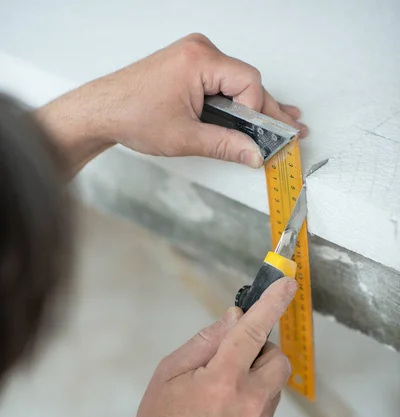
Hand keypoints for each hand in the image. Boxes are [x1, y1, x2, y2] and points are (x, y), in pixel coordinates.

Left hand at [37, 34, 307, 173]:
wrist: (103, 111)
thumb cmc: (131, 115)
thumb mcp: (185, 137)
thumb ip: (225, 145)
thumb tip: (255, 153)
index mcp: (199, 60)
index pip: (249, 83)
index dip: (256, 112)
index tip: (257, 138)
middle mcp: (200, 52)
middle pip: (247, 83)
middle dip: (267, 111)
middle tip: (290, 131)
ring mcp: (194, 58)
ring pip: (237, 84)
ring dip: (254, 108)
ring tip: (280, 124)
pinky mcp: (190, 68)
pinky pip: (222, 84)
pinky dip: (236, 102)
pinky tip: (253, 112)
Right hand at [128, 277, 296, 416]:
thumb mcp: (169, 373)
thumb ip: (205, 342)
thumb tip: (233, 319)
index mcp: (222, 379)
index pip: (253, 332)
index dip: (272, 304)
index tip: (288, 284)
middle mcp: (249, 399)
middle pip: (278, 358)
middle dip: (261, 350)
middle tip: (233, 359)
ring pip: (274, 382)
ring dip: (257, 375)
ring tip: (223, 393)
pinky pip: (268, 404)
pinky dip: (253, 398)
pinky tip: (225, 415)